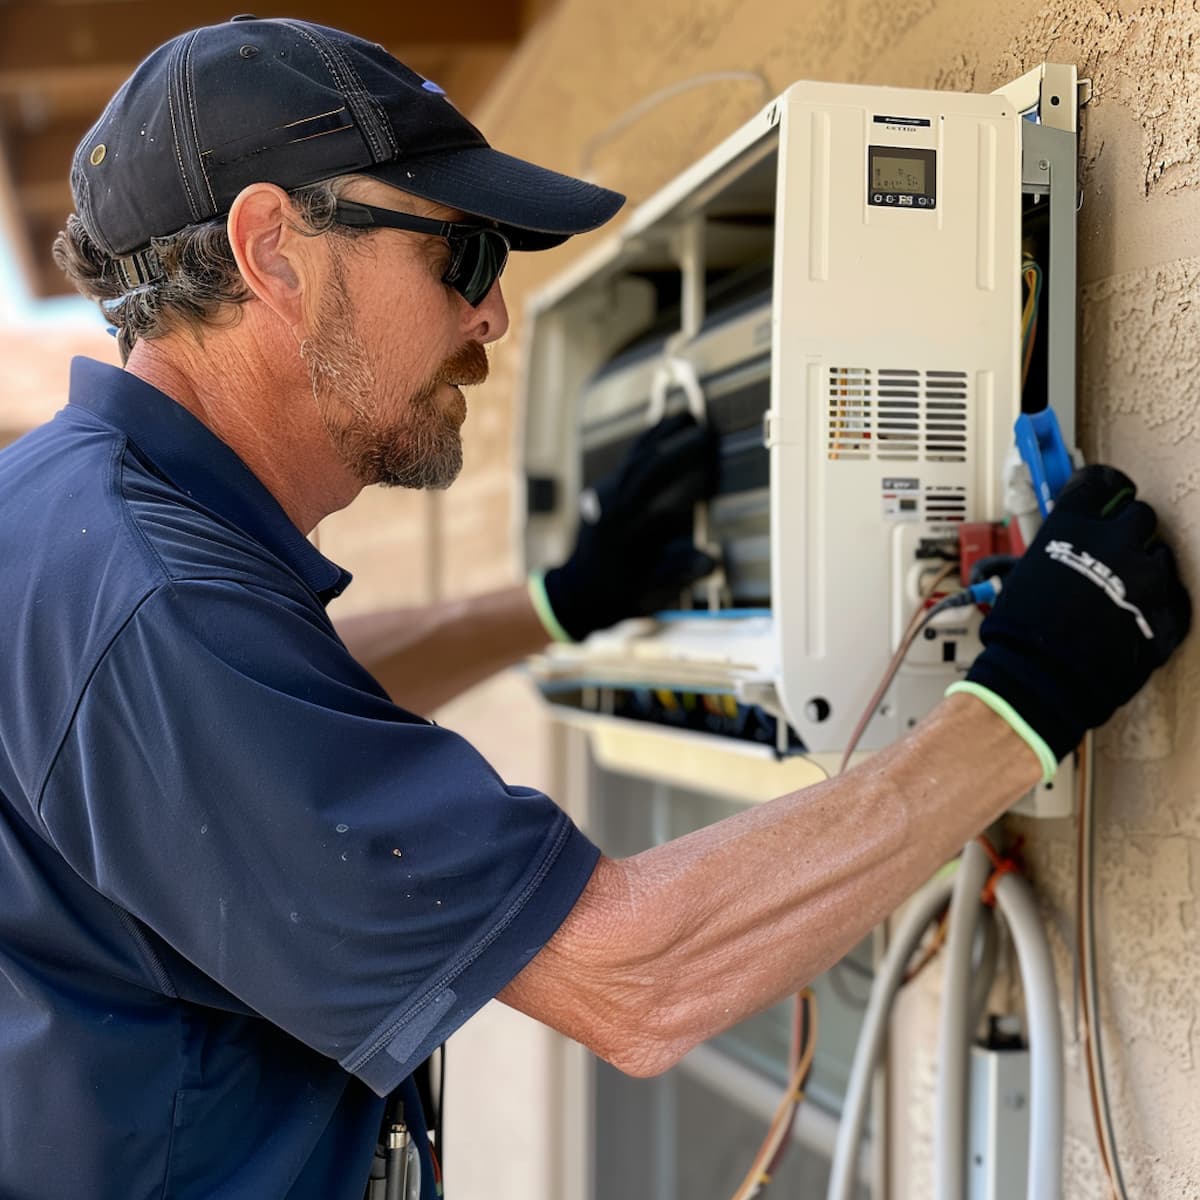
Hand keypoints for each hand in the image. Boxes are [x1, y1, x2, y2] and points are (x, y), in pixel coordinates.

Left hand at [539, 412, 719, 640]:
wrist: (579, 590)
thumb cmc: (621, 593)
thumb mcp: (651, 593)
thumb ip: (680, 573)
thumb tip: (712, 560)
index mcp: (628, 532)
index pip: (663, 496)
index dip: (688, 477)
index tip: (712, 463)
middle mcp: (615, 507)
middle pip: (649, 466)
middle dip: (678, 446)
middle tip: (707, 431)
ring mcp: (607, 494)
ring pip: (637, 455)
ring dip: (663, 434)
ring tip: (688, 416)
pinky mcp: (605, 488)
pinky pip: (630, 458)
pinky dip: (648, 440)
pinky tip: (664, 426)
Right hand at [962, 464, 1190, 759]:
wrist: (1040, 679)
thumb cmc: (1020, 632)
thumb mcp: (1026, 570)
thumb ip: (1060, 544)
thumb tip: (1072, 538)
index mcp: (1075, 525)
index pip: (1103, 482)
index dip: (1102, 490)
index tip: (1103, 497)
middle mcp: (1117, 542)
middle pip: (1139, 515)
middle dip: (1124, 531)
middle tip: (1109, 550)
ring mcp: (1149, 578)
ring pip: (1160, 556)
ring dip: (1142, 568)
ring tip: (1119, 592)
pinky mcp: (1167, 614)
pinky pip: (1172, 598)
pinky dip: (1155, 605)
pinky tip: (1131, 616)